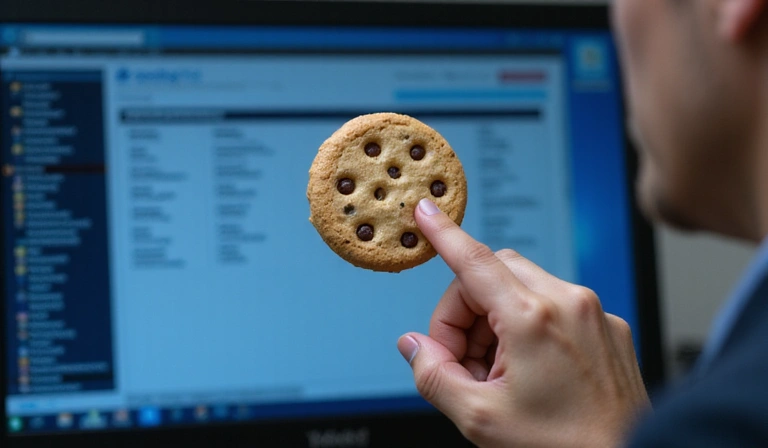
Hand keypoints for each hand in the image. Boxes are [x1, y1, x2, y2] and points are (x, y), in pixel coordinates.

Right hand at [398, 199, 649, 447]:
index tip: (426, 213)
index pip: (474, 260)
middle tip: (459, 360)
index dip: (443, 235)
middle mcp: (569, 303)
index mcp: (534, 319)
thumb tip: (413, 345)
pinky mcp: (608, 328)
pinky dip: (526, 329)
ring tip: (497, 378)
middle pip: (493, 274)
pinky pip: (553, 306)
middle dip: (464, 309)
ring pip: (522, 289)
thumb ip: (434, 375)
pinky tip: (528, 375)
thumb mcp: (481, 419)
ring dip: (494, 321)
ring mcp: (594, 314)